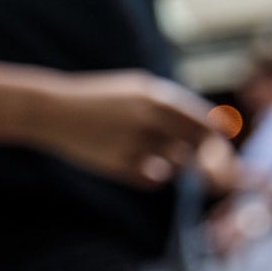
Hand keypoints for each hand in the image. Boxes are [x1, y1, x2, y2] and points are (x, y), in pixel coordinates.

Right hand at [27, 70, 218, 188]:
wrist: (54, 111)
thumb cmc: (100, 99)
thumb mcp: (138, 90)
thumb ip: (172, 106)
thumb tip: (215, 127)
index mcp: (157, 97)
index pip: (206, 124)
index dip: (216, 138)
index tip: (215, 145)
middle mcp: (150, 119)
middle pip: (198, 148)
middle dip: (205, 159)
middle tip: (203, 164)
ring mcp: (134, 143)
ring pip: (175, 165)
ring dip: (171, 163)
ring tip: (146, 151)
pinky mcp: (119, 165)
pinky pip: (154, 180)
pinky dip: (151, 176)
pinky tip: (136, 165)